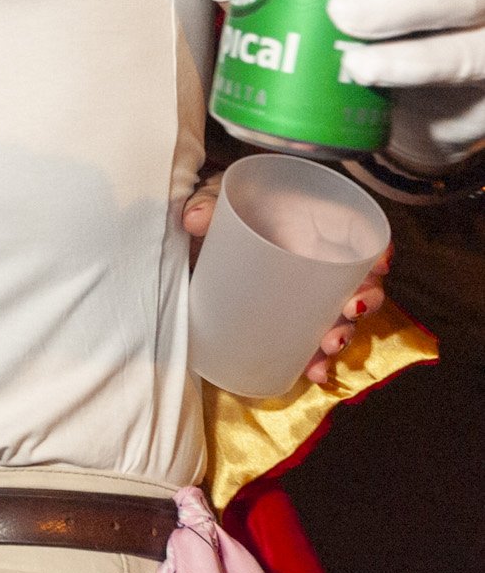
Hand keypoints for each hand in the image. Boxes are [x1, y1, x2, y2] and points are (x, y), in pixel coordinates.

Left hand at [182, 174, 386, 386]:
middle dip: (364, 301)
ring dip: (342, 334)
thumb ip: (207, 204)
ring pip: (339, 317)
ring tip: (328, 346)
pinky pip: (310, 342)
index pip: (357, 238)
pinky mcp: (283, 319)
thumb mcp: (215, 201)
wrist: (194, 243)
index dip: (376, 252)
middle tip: (350, 311)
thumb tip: (195, 219)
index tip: (379, 266)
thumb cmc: (217, 214)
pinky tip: (314, 371)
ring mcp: (302, 295)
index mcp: (307, 228)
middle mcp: (315, 263)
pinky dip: (315, 358)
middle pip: (356, 283)